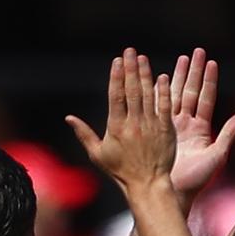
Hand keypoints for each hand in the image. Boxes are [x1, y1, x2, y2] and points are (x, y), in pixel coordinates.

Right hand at [66, 48, 174, 193]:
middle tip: (130, 51)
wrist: (147, 184)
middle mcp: (133, 124)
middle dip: (130, 69)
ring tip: (142, 58)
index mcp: (116, 127)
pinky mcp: (166, 130)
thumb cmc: (121, 172)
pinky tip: (161, 77)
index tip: (117, 61)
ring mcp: (150, 126)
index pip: (116, 96)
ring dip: (145, 75)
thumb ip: (84, 134)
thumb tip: (68, 118)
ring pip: (148, 95)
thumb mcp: (98, 154)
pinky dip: (162, 92)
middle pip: (132, 91)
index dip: (116, 77)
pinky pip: (164, 107)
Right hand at [169, 48, 234, 197]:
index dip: (209, 80)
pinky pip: (157, 107)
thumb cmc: (197, 181)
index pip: (205, 99)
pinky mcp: (158, 132)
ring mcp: (171, 127)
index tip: (212, 62)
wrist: (173, 194)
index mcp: (201, 130)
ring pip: (174, 95)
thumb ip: (228, 136)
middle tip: (197, 51)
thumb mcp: (216, 157)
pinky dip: (157, 91)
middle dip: (193, 71)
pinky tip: (157, 76)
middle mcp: (187, 125)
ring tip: (180, 58)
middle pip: (190, 92)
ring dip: (177, 77)